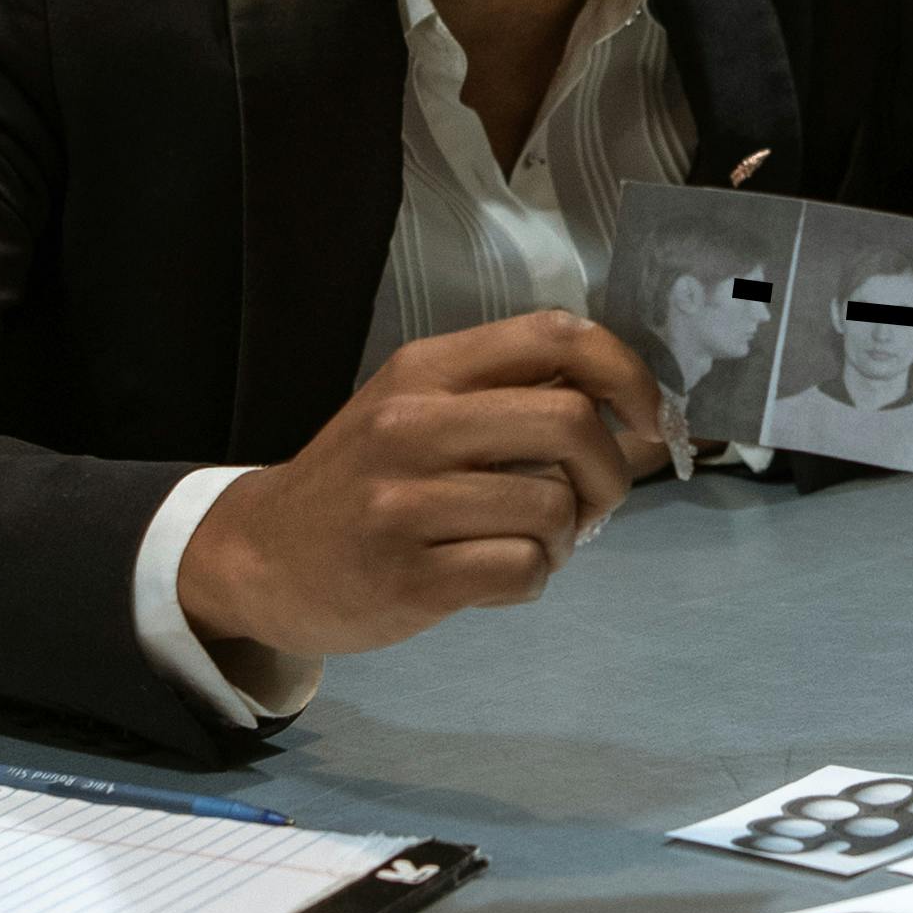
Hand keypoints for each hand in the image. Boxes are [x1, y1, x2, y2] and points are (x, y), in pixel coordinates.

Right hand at [178, 312, 663, 661]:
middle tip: (593, 501)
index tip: (650, 417)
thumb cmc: (363, 480)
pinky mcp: (409, 577)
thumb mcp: (423, 413)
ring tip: (532, 543)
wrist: (262, 557)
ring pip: (553, 508)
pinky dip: (532, 578)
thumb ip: (517, 402)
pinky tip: (498, 575)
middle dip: (610, 470)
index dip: (628, 372)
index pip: (555, 335)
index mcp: (427, 368)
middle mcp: (413, 423)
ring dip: (567, 536)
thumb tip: (643, 417)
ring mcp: (406, 502)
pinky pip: (522, 571)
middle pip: (571, 420)